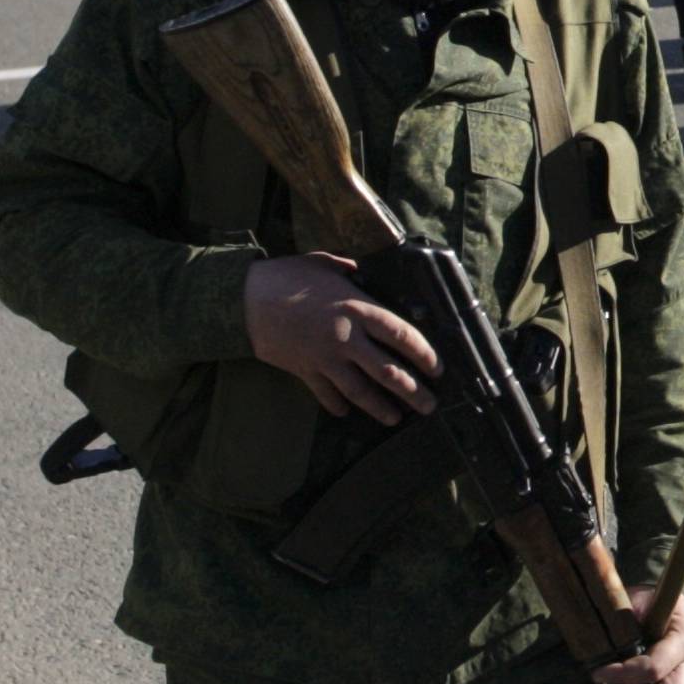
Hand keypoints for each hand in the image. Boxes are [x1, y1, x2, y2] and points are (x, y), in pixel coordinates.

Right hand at [242, 252, 438, 424]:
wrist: (245, 298)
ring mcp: (325, 358)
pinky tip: (347, 412)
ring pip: (360, 390)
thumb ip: (351, 271)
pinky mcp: (304, 370)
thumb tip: (365, 271)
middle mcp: (346, 337)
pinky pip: (326, 394)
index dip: (424, 354)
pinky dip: (337, 405)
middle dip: (412, 391)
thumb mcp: (326, 264)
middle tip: (429, 405)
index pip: (401, 335)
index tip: (438, 368)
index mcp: (357, 308)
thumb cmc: (288, 276)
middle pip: (387, 371)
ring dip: (380, 407)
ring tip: (396, 418)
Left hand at [591, 586, 683, 683]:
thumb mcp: (640, 598)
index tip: (598, 674)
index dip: (626, 674)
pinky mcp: (670, 681)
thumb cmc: (652, 599)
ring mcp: (680, 673)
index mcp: (682, 637)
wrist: (665, 601)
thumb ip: (627, 616)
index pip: (655, 666)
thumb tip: (604, 634)